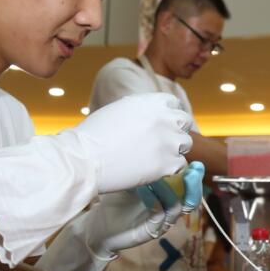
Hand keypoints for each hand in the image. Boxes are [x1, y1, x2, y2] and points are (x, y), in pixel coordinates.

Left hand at [35, 162, 204, 270]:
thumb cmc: (114, 199)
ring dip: (175, 189)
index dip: (192, 169)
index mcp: (167, 193)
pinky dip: (157, 199)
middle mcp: (168, 207)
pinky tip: (146, 188)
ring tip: (168, 174)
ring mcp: (162, 220)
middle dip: (194, 180)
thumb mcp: (129, 176)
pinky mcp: (153, 230)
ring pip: (180, 205)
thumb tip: (150, 137)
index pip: (187, 182)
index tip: (188, 156)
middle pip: (191, 195)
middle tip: (194, 165)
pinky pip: (163, 214)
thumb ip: (142, 163)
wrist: (98, 225)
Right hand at [58, 93, 191, 193]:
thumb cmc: (94, 134)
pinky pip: (179, 164)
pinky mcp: (168, 164)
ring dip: (173, 149)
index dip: (168, 114)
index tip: (160, 125)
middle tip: (160, 142)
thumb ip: (141, 109)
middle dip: (175, 130)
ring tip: (154, 156)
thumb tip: (150, 113)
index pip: (174, 104)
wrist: (84, 158)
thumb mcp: (119, 109)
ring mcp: (169, 141)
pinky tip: (153, 168)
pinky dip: (169, 167)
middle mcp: (165, 118)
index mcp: (152, 102)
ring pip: (185, 144)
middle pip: (184, 122)